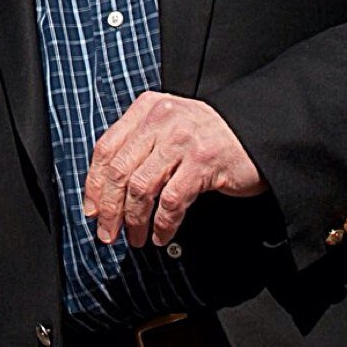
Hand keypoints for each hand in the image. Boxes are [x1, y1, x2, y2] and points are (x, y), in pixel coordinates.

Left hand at [83, 91, 264, 247]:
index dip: (94, 183)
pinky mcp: (203, 161)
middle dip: (109, 208)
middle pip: (120, 170)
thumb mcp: (167, 126)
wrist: (254, 133)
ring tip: (136, 238)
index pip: (107, 147)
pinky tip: (162, 235)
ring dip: (134, 220)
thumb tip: (104, 189)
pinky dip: (163, 224)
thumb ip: (139, 144)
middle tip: (108, 233)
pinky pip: (171, 201)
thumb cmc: (206, 136)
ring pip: (141, 187)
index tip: (92, 209)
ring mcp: (182, 139)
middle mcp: (161, 118)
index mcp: (146, 108)